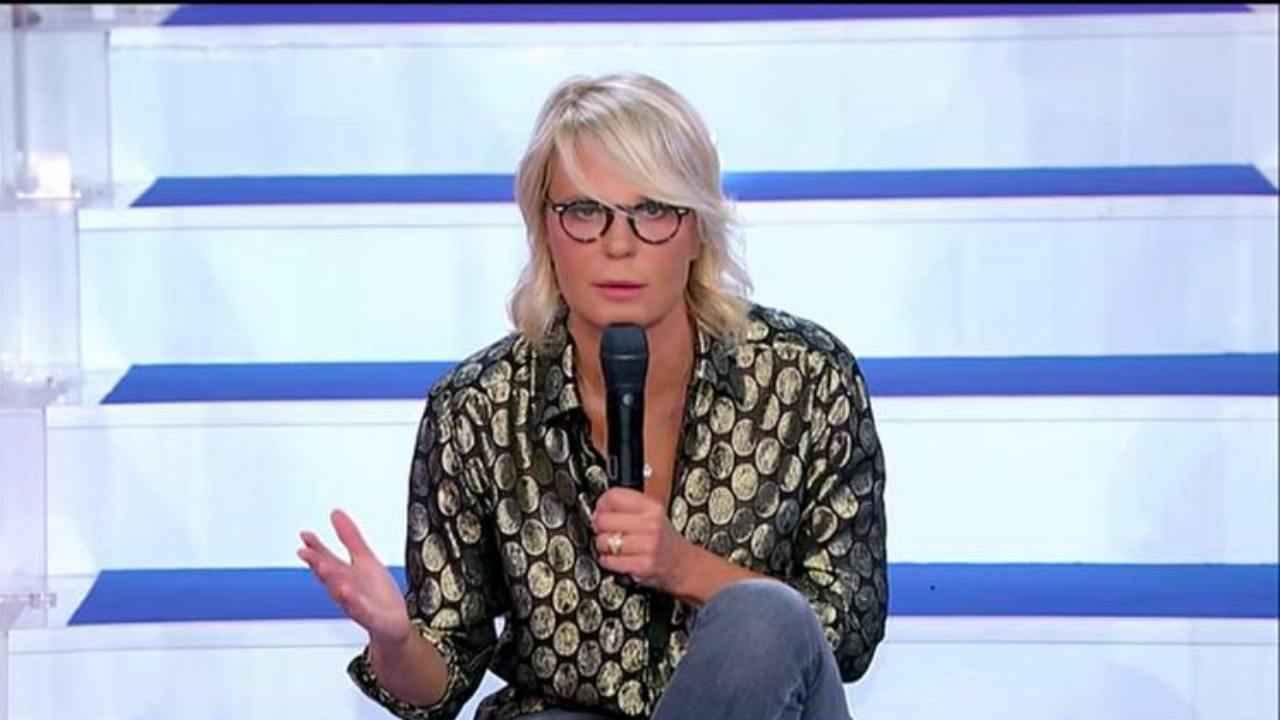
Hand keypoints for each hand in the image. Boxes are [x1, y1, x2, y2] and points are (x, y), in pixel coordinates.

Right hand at [298, 509, 409, 647]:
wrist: (391, 624)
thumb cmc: (376, 593)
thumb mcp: (365, 558)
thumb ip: (349, 537)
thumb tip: (335, 513)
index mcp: (344, 574)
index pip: (326, 559)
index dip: (316, 547)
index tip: (305, 535)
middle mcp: (346, 589)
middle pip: (330, 575)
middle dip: (318, 563)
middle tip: (306, 551)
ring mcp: (356, 604)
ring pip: (341, 593)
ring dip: (331, 581)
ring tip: (323, 568)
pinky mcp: (370, 617)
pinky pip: (360, 610)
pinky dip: (354, 602)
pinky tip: (348, 592)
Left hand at [592, 488, 690, 592]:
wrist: (682, 564)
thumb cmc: (663, 539)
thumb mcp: (652, 515)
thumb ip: (628, 507)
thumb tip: (599, 508)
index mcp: (652, 507)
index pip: (614, 496)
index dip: (601, 504)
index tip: (600, 510)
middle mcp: (651, 524)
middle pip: (604, 519)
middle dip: (598, 527)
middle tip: (604, 530)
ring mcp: (648, 545)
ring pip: (604, 541)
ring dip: (602, 546)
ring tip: (612, 546)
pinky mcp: (642, 565)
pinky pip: (609, 560)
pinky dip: (607, 561)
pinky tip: (616, 558)